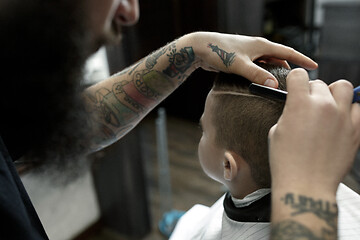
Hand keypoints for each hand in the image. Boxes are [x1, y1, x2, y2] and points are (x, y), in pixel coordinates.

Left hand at [183, 32, 317, 87]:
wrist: (200, 48)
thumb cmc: (219, 52)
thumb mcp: (239, 65)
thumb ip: (256, 75)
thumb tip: (274, 85)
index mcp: (262, 45)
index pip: (288, 52)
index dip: (302, 59)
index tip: (315, 66)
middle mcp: (257, 47)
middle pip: (279, 58)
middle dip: (289, 68)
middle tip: (296, 81)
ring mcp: (249, 53)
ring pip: (267, 63)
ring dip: (274, 72)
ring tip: (281, 85)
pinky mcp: (241, 59)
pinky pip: (257, 67)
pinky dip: (262, 74)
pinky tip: (262, 83)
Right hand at [268, 69, 359, 194]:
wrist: (306, 184)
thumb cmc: (286, 161)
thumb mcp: (277, 131)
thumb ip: (289, 113)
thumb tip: (297, 107)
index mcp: (300, 104)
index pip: (299, 75)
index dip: (294, 81)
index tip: (294, 87)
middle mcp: (324, 106)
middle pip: (320, 83)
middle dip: (312, 91)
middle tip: (308, 106)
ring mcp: (342, 117)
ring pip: (344, 88)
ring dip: (334, 94)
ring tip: (328, 106)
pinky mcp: (355, 130)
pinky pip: (359, 108)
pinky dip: (350, 109)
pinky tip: (341, 119)